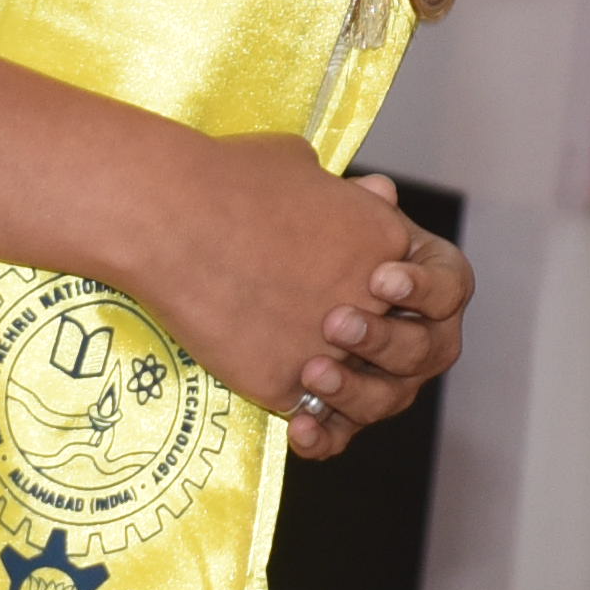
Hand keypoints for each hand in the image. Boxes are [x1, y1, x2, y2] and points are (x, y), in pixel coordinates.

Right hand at [142, 145, 471, 459]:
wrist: (173, 219)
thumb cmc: (231, 179)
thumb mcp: (303, 164)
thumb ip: (346, 193)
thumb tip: (373, 193)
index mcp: (387, 241)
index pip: (415, 284)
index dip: (396, 293)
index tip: (370, 290)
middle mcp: (373, 301)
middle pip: (400, 344)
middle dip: (380, 348)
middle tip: (342, 337)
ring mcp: (330, 348)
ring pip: (360, 391)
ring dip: (348, 391)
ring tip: (318, 375)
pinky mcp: (283, 384)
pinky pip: (308, 414)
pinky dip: (309, 425)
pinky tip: (298, 425)